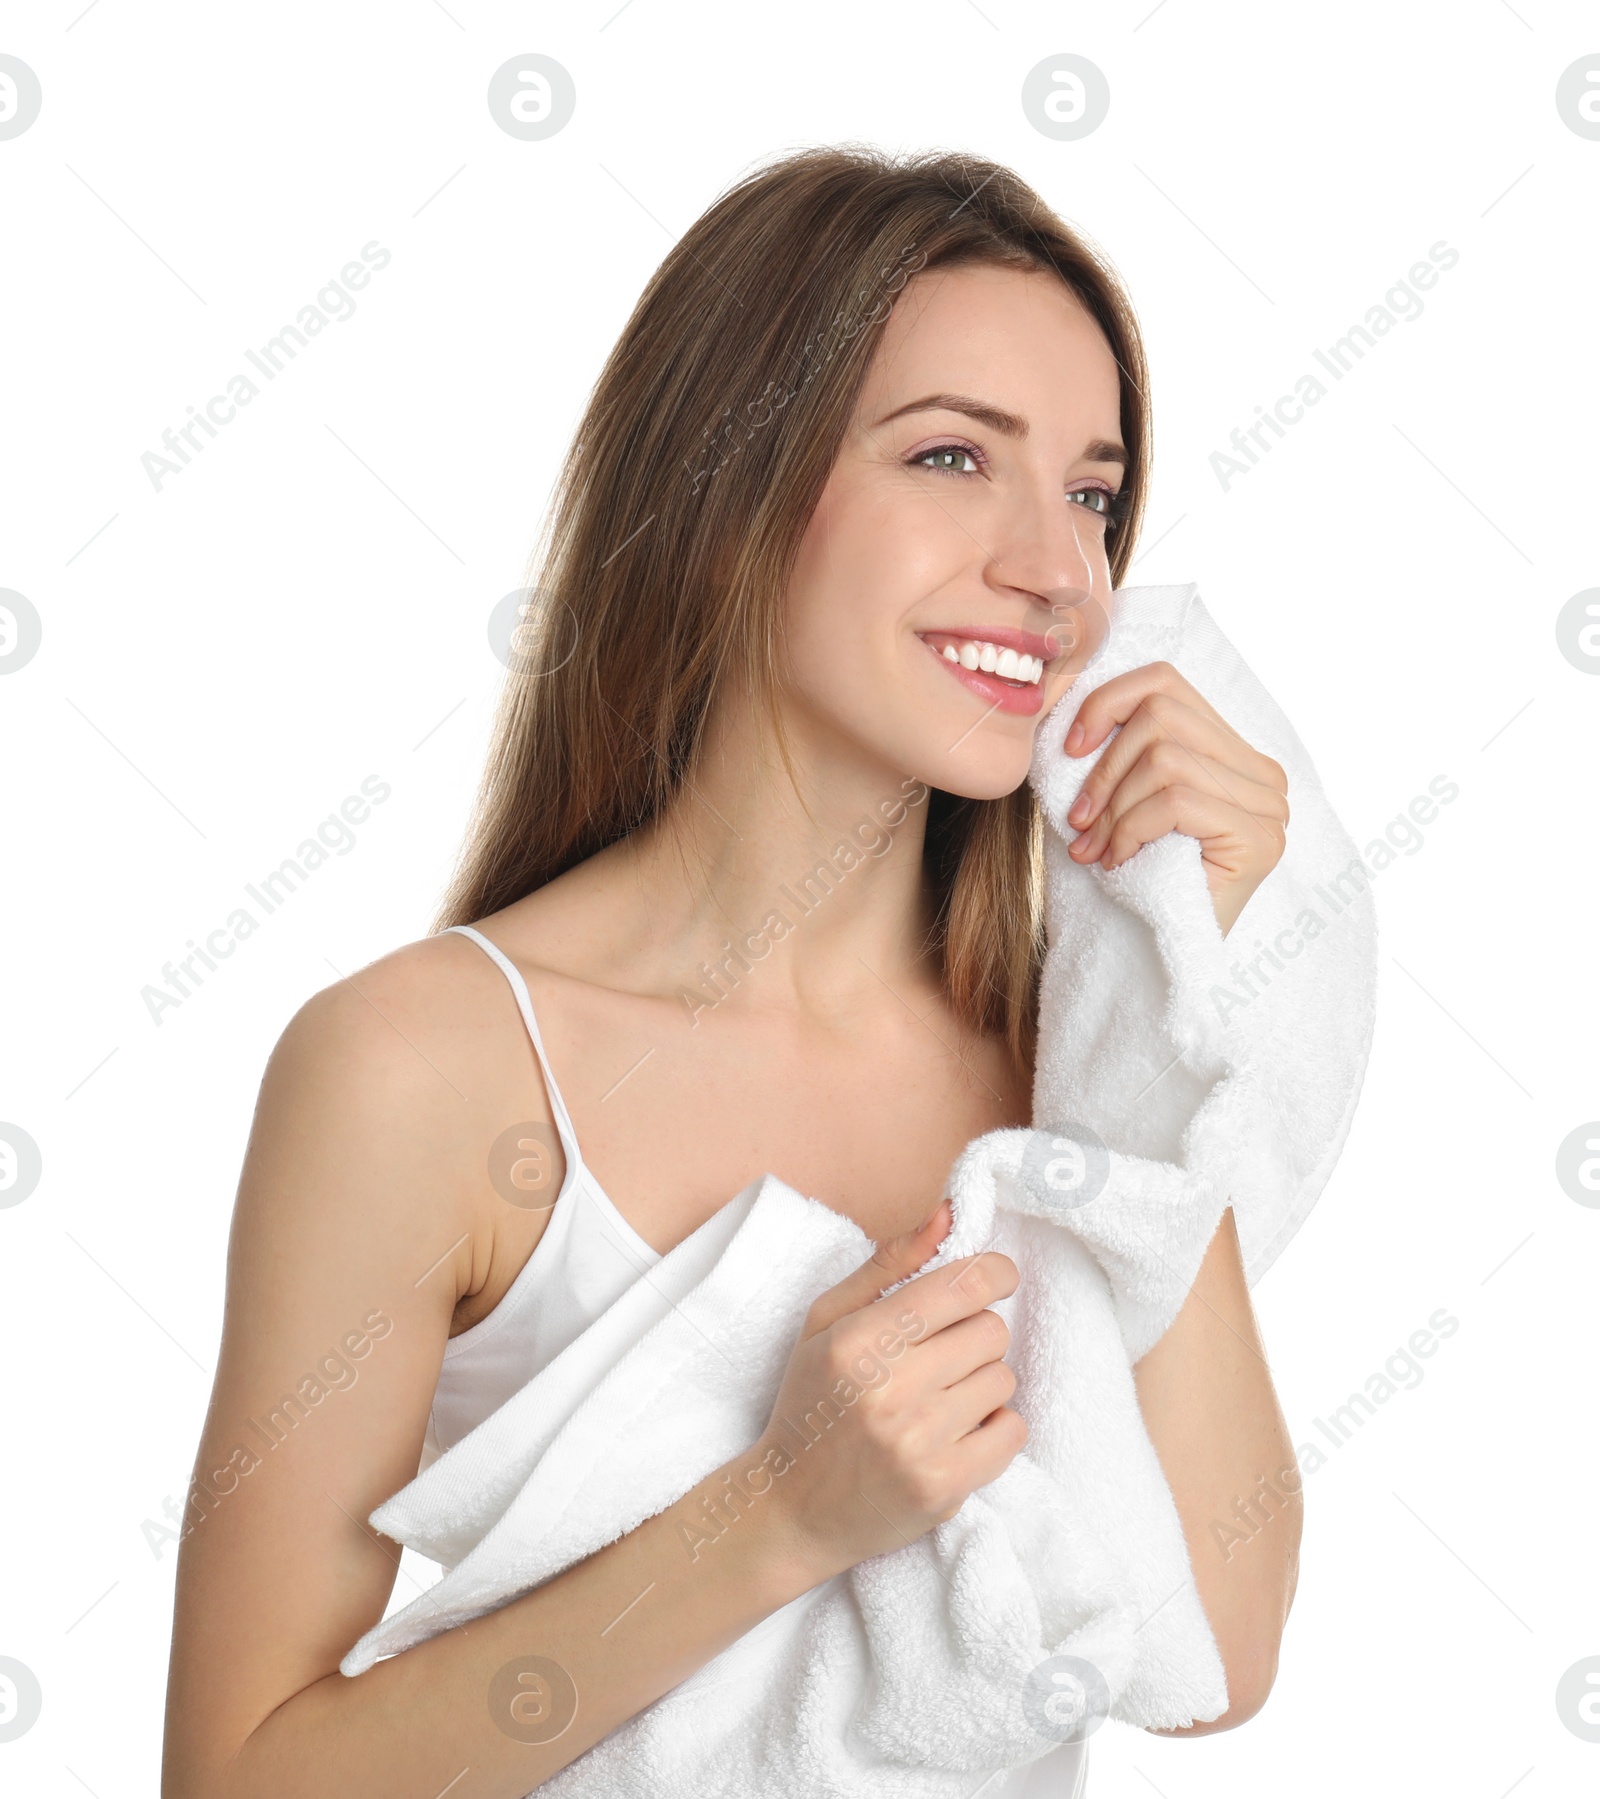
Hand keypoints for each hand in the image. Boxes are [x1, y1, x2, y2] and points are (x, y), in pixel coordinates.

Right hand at [753, 1202, 1025, 1585]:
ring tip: (938, 1399)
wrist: (791, 1509)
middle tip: (941, 1355)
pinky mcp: (944, 1488)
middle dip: (974, 1335)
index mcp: (860, 1339)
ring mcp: (919, 1443)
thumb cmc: (812, 1403)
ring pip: (1003, 1380)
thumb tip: (949, 1213)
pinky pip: (1013, 1432)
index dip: (994, 1273)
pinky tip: (955, 1432)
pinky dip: (994, 1429)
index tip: (995, 1278)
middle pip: (992, 1331)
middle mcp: (890, 1389)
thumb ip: (890, 1264)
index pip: (962, 1286)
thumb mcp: (827, 1321)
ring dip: (980, 1384)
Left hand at [1061, 661, 1288, 935]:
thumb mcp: (1126, 800)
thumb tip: (1069, 703)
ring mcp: (1269, 805)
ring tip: (1093, 848)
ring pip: (1164, 758)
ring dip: (1112, 807)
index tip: (1070, 748)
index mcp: (1233, 753)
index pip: (1167, 684)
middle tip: (1078, 821)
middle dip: (1104, 767)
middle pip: (1162, 714)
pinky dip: (1130, 830)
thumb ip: (1122, 751)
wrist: (1166, 961)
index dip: (1109, 702)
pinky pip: (1175, 802)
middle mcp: (1262, 773)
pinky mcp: (1259, 838)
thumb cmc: (1139, 879)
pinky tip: (1117, 861)